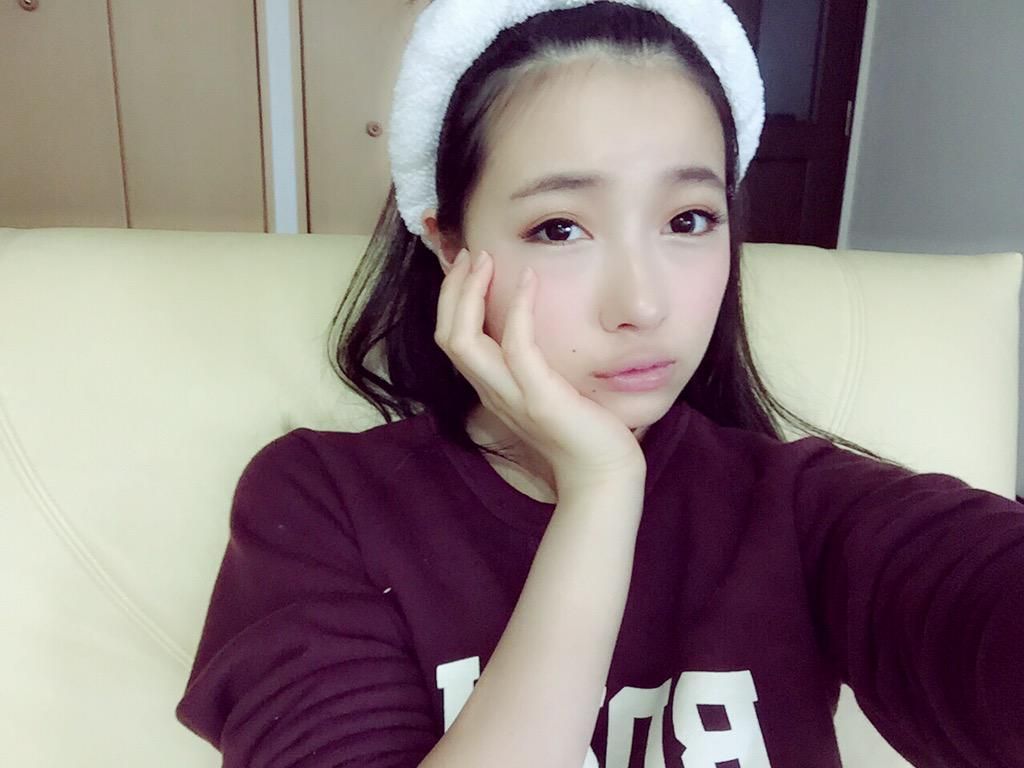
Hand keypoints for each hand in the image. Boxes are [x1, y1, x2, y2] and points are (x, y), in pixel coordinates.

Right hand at [434, 248, 645, 496]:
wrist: (603, 476)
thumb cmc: (584, 432)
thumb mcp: (548, 391)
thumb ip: (534, 366)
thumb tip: (537, 329)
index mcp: (492, 390)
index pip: (452, 340)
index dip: (451, 301)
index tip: (466, 267)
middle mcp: (492, 392)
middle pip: (447, 336)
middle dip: (452, 290)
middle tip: (470, 254)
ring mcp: (511, 396)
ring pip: (463, 341)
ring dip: (470, 293)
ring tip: (485, 260)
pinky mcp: (539, 398)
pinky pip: (516, 346)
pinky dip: (517, 309)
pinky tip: (531, 280)